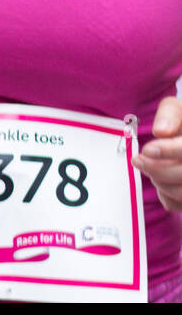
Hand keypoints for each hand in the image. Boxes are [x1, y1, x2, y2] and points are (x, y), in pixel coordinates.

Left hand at [134, 96, 181, 210]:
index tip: (147, 149)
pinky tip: (161, 181)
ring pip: (181, 193)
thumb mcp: (179, 109)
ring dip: (160, 182)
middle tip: (138, 160)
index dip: (168, 151)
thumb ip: (170, 114)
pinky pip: (178, 205)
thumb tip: (160, 131)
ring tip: (150, 167)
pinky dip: (166, 196)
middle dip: (157, 169)